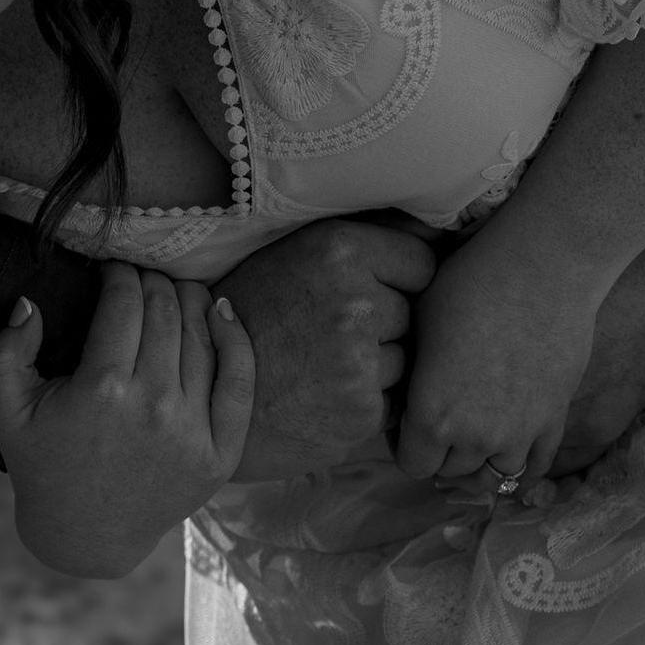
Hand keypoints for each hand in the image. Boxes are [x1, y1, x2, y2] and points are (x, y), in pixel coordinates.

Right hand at [0, 265, 253, 576]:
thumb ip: (5, 352)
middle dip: (152, 282)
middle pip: (165, 312)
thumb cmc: (44, 463)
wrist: (87, 534)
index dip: (119, 274)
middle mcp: (153, 406)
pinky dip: (236, 339)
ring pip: (201, 337)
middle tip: (141, 278)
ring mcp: (192, 431)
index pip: (124, 303)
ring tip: (174, 289)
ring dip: (189, 300)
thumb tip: (28, 301)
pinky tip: (222, 311)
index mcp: (102, 389)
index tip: (112, 270)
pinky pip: (239, 382)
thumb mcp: (8, 410)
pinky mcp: (220, 454)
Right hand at [217, 219, 437, 479]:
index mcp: (340, 249)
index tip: (368, 292)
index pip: (423, 263)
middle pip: (413, 314)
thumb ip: (367, 239)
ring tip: (323, 366)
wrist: (202, 387)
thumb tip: (442, 233)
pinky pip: (392, 400)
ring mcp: (358, 360)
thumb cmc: (251, 316)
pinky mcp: (359, 411)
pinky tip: (324, 396)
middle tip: (330, 335)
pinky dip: (366, 403)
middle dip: (386, 326)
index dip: (398, 281)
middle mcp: (354, 301)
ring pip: (403, 359)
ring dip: (376, 366)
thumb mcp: (297, 253)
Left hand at [394, 223, 598, 486]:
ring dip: (482, 460)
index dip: (406, 444)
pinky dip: (522, 464)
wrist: (541, 267)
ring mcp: (519, 434)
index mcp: (430, 417)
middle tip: (445, 416)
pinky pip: (537, 465)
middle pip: (451, 471)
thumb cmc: (468, 283)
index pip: (411, 465)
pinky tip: (512, 445)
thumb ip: (411, 376)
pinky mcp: (554, 419)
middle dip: (443, 450)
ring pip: (492, 476)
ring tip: (478, 430)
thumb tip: (408, 392)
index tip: (411, 420)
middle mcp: (473, 438)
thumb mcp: (417, 325)